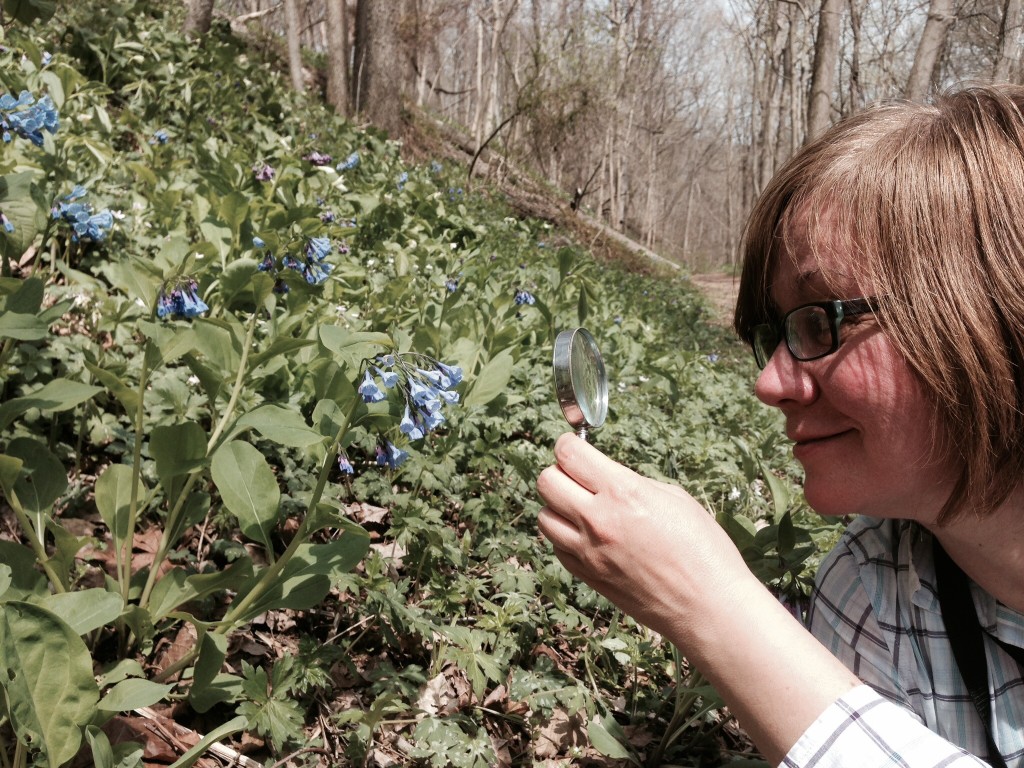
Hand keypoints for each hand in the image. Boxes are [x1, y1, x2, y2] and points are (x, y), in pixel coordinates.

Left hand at [537, 433, 861, 763]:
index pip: (568, 454)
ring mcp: (589, 552)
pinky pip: (557, 548)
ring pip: (544, 516)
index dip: (569, 445)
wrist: (709, 607)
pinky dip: (566, 538)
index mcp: (623, 492)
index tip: (575, 447)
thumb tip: (606, 477)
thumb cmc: (703, 550)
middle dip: (560, 473)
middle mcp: (598, 520)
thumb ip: (631, 483)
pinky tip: (589, 537)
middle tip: (580, 477)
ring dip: (559, 507)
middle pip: (546, 481)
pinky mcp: (588, 577)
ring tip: (584, 509)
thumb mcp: (673, 498)